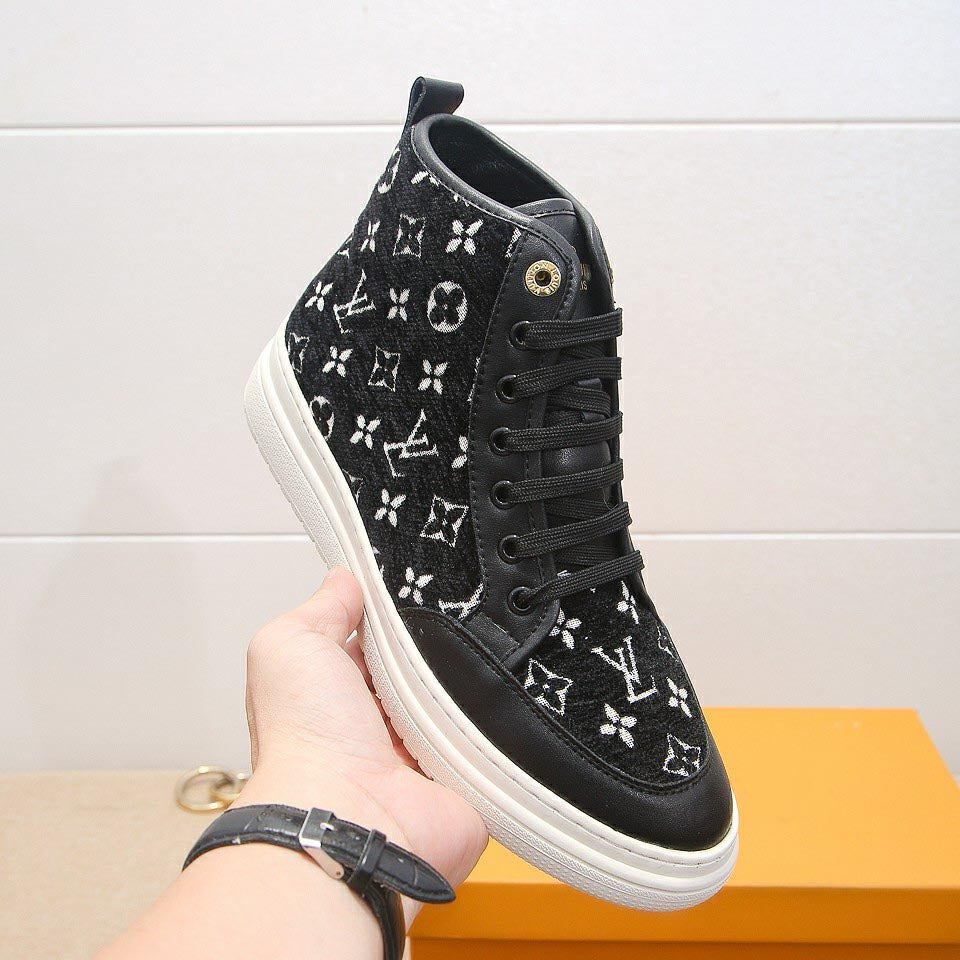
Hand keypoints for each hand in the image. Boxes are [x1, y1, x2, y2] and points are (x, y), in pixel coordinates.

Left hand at [240, 566, 486, 921]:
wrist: (352, 817)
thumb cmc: (306, 741)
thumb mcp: (290, 645)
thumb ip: (321, 608)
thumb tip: (345, 580)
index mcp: (336, 695)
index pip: (374, 641)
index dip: (391, 614)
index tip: (413, 585)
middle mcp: (378, 726)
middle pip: (422, 666)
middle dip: (434, 645)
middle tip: (448, 618)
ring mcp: (422, 753)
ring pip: (460, 696)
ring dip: (464, 678)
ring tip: (469, 656)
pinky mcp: (463, 776)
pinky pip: (492, 734)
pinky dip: (492, 717)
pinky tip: (491, 696)